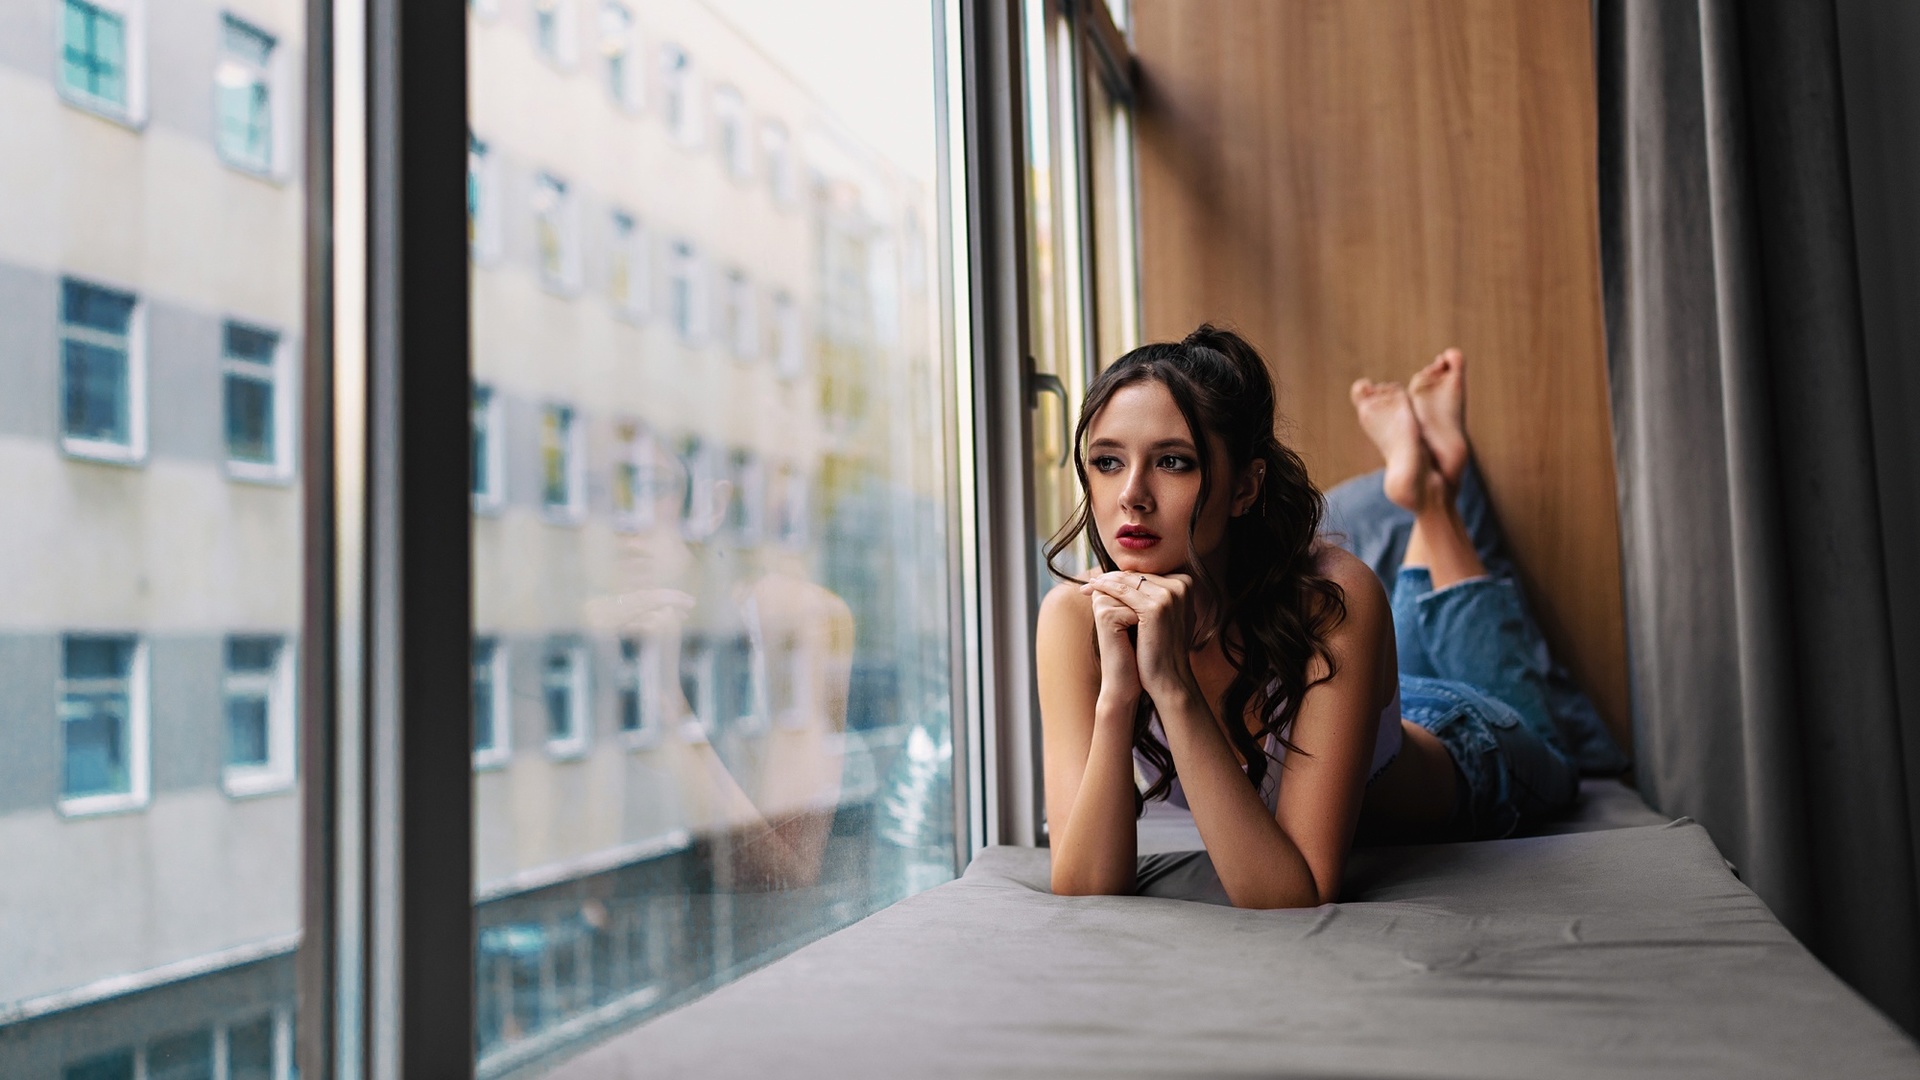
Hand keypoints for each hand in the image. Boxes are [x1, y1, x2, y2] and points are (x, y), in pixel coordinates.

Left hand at [1080, 571, 1198, 703]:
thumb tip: (1136, 578)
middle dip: (1114, 578)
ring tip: (1089, 585)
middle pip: (1139, 575)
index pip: (1148, 575)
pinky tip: (1092, 589)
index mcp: (1187, 584)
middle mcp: (1182, 585)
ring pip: (1129, 581)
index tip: (1106, 580)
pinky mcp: (1156, 607)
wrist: (1169, 678)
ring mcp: (1170, 595)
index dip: (1126, 577)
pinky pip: (1122, 591)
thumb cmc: (1164, 648)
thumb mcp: (1167, 616)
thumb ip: (1157, 595)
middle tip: (1092, 581)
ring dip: (1106, 581)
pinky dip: (1105, 588)